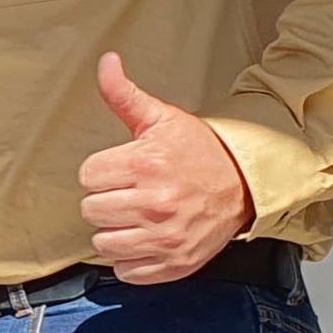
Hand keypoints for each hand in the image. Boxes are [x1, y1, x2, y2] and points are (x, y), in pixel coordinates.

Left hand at [78, 52, 254, 283]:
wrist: (245, 186)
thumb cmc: (198, 151)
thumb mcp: (162, 117)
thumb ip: (124, 94)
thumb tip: (105, 61)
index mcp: (146, 164)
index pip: (87, 176)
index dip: (100, 171)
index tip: (120, 169)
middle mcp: (154, 203)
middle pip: (91, 210)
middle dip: (106, 199)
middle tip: (128, 192)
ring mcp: (165, 237)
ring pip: (103, 242)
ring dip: (114, 231)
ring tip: (134, 216)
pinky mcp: (174, 263)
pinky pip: (126, 270)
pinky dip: (131, 259)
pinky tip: (145, 238)